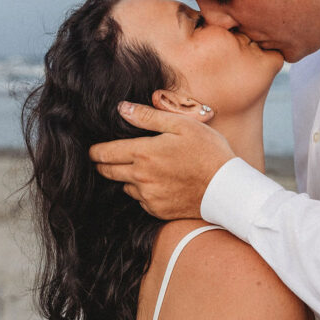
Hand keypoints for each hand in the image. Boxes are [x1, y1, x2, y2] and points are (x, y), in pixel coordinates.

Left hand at [89, 102, 234, 218]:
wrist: (226, 188)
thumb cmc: (207, 151)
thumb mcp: (181, 125)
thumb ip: (147, 117)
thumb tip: (121, 109)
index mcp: (143, 153)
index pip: (103, 153)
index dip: (95, 150)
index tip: (93, 149)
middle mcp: (140, 177)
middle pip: (107, 172)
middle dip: (104, 164)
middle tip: (109, 157)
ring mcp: (148, 196)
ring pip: (125, 186)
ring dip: (127, 178)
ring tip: (145, 168)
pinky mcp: (157, 211)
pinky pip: (141, 200)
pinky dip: (144, 191)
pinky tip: (160, 183)